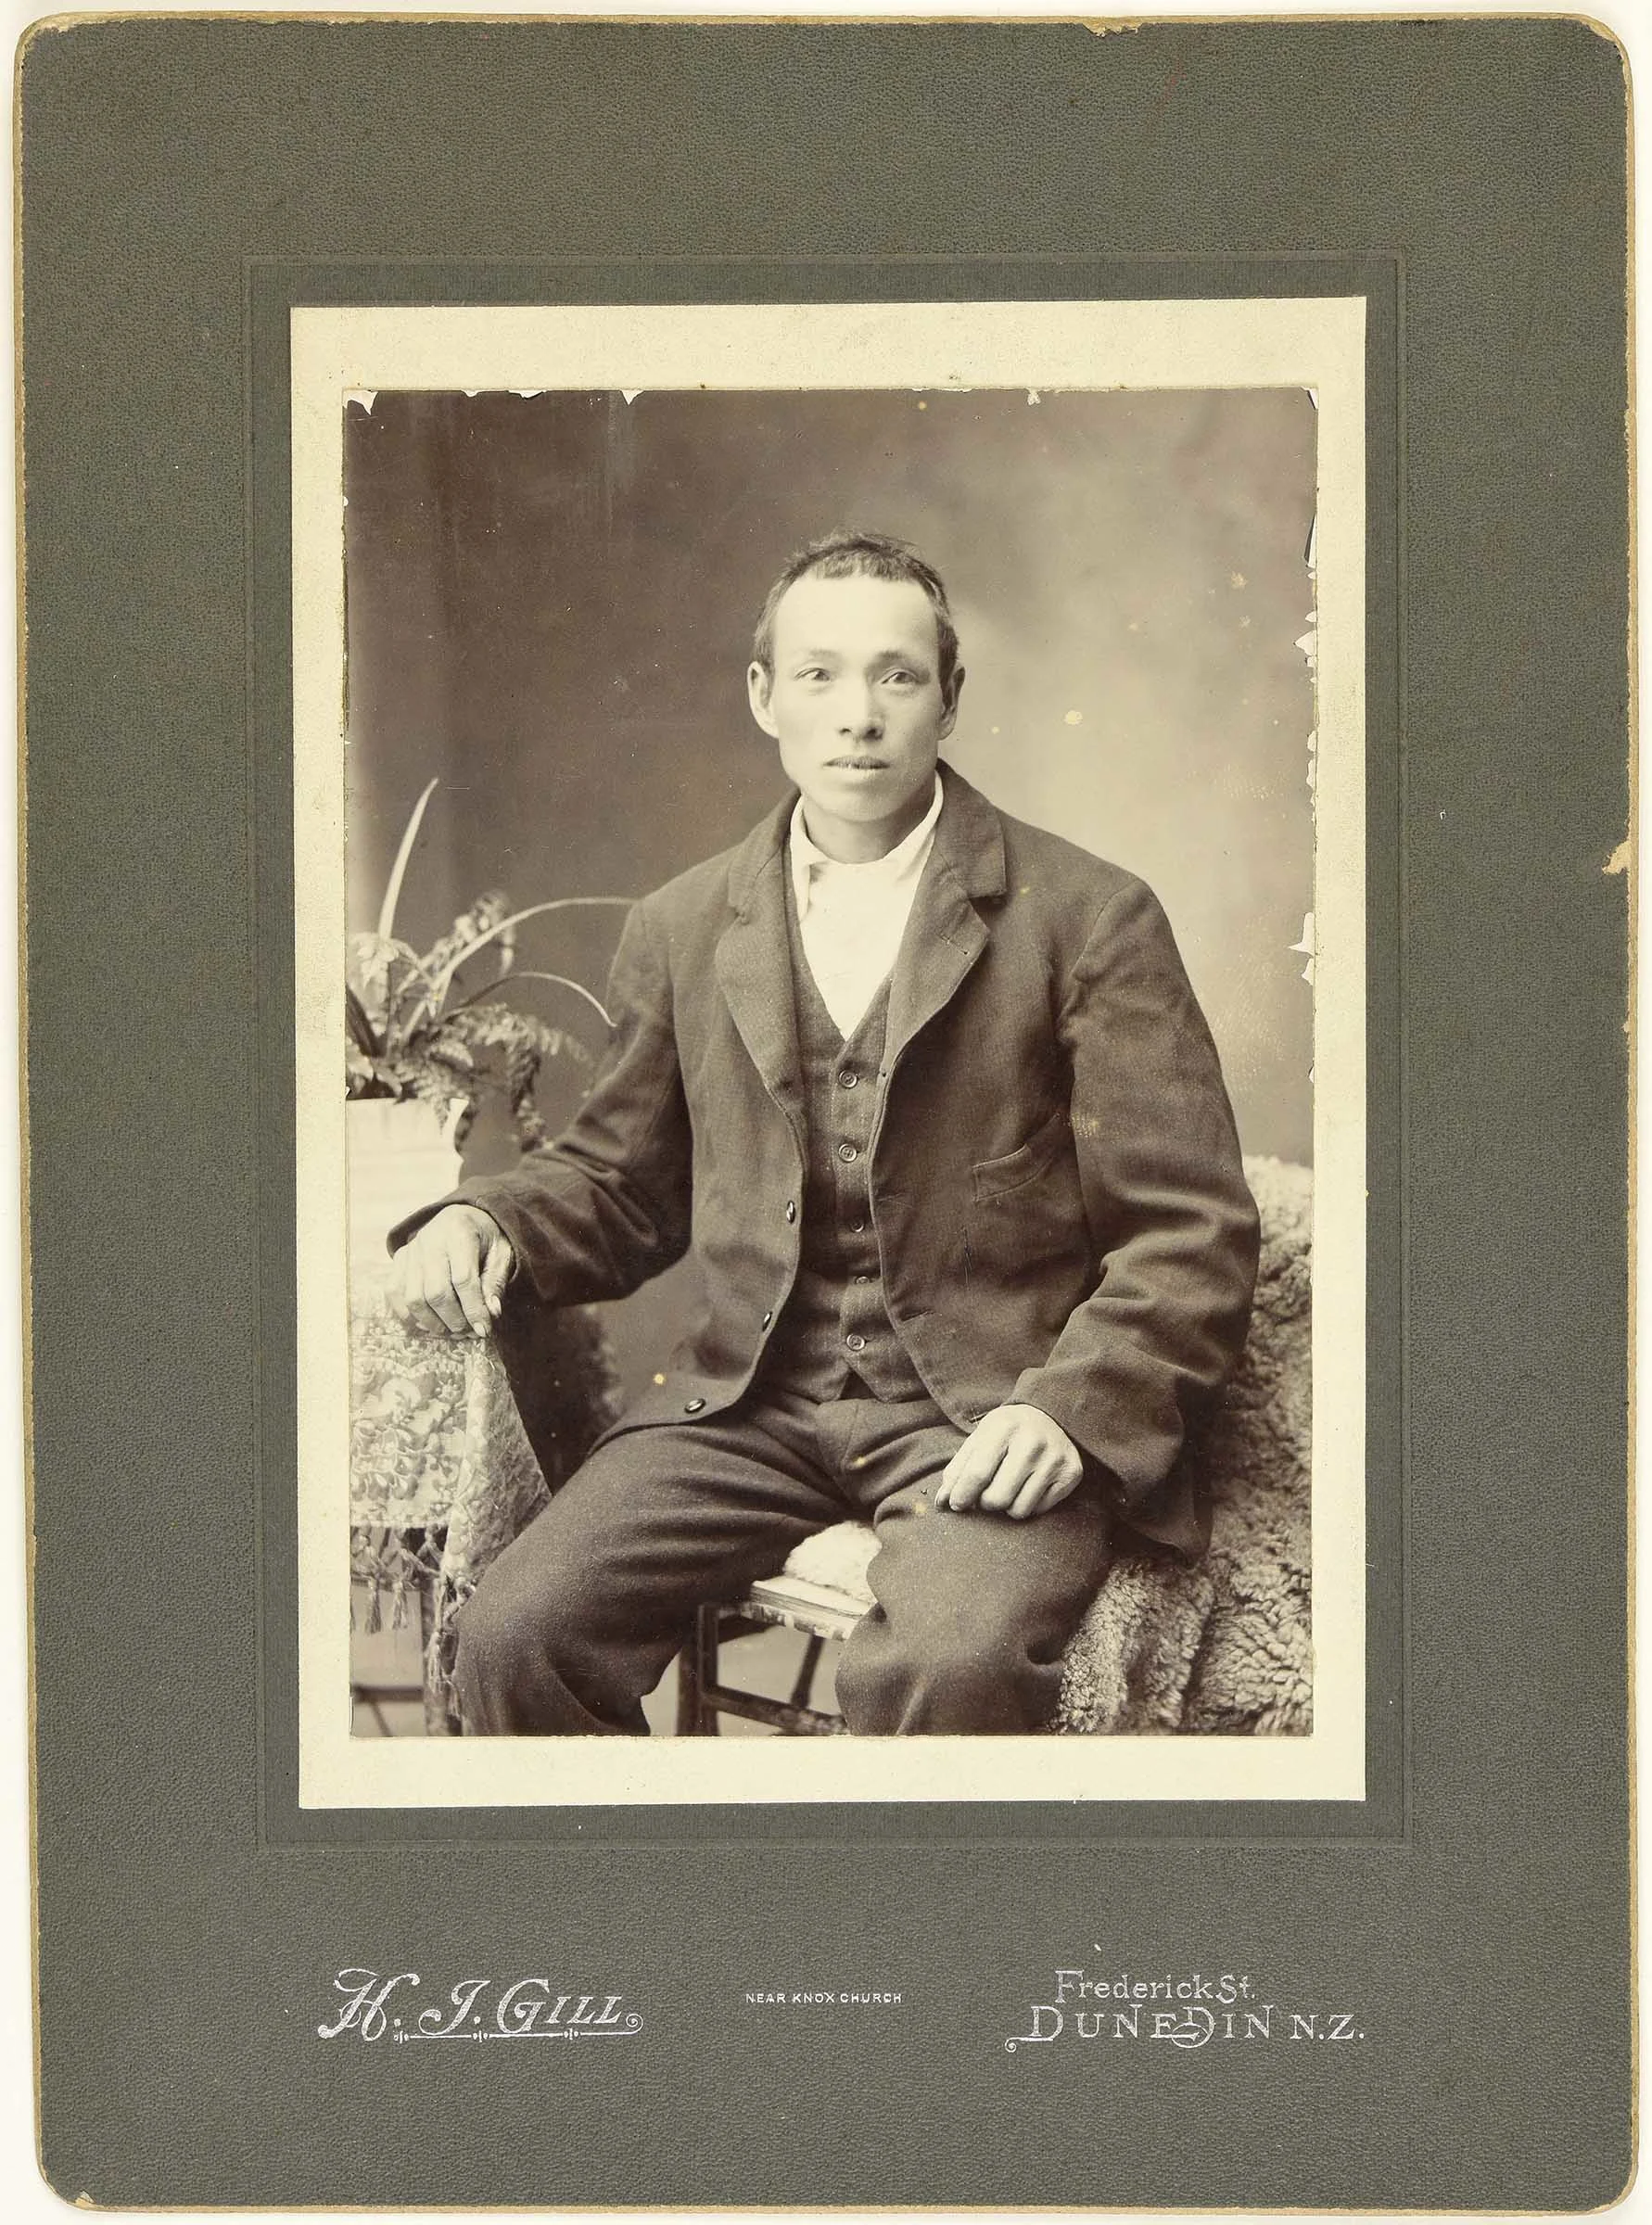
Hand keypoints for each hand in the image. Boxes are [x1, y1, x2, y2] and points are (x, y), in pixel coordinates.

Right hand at [386, 1205, 513, 1338]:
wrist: (460, 1217)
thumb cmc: (485, 1238)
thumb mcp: (501, 1254)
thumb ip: (495, 1282)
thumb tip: (491, 1314)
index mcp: (459, 1232)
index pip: (463, 1279)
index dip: (473, 1309)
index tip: (484, 1329)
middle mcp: (429, 1239)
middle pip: (436, 1292)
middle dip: (454, 1319)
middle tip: (469, 1331)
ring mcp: (410, 1250)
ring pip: (413, 1298)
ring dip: (432, 1322)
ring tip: (451, 1329)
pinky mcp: (398, 1260)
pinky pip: (394, 1293)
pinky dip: (408, 1314)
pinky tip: (428, 1322)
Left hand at [933, 1403, 1084, 1519]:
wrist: (1052, 1415)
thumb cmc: (1008, 1431)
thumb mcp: (980, 1438)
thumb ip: (958, 1470)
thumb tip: (941, 1504)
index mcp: (1004, 1428)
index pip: (977, 1474)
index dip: (961, 1495)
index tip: (956, 1504)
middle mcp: (1032, 1443)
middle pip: (997, 1498)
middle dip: (985, 1502)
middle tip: (986, 1493)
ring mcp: (1055, 1459)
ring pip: (1018, 1510)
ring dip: (1007, 1506)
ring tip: (1008, 1488)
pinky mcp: (1071, 1474)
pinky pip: (1038, 1510)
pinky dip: (1027, 1505)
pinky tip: (1027, 1487)